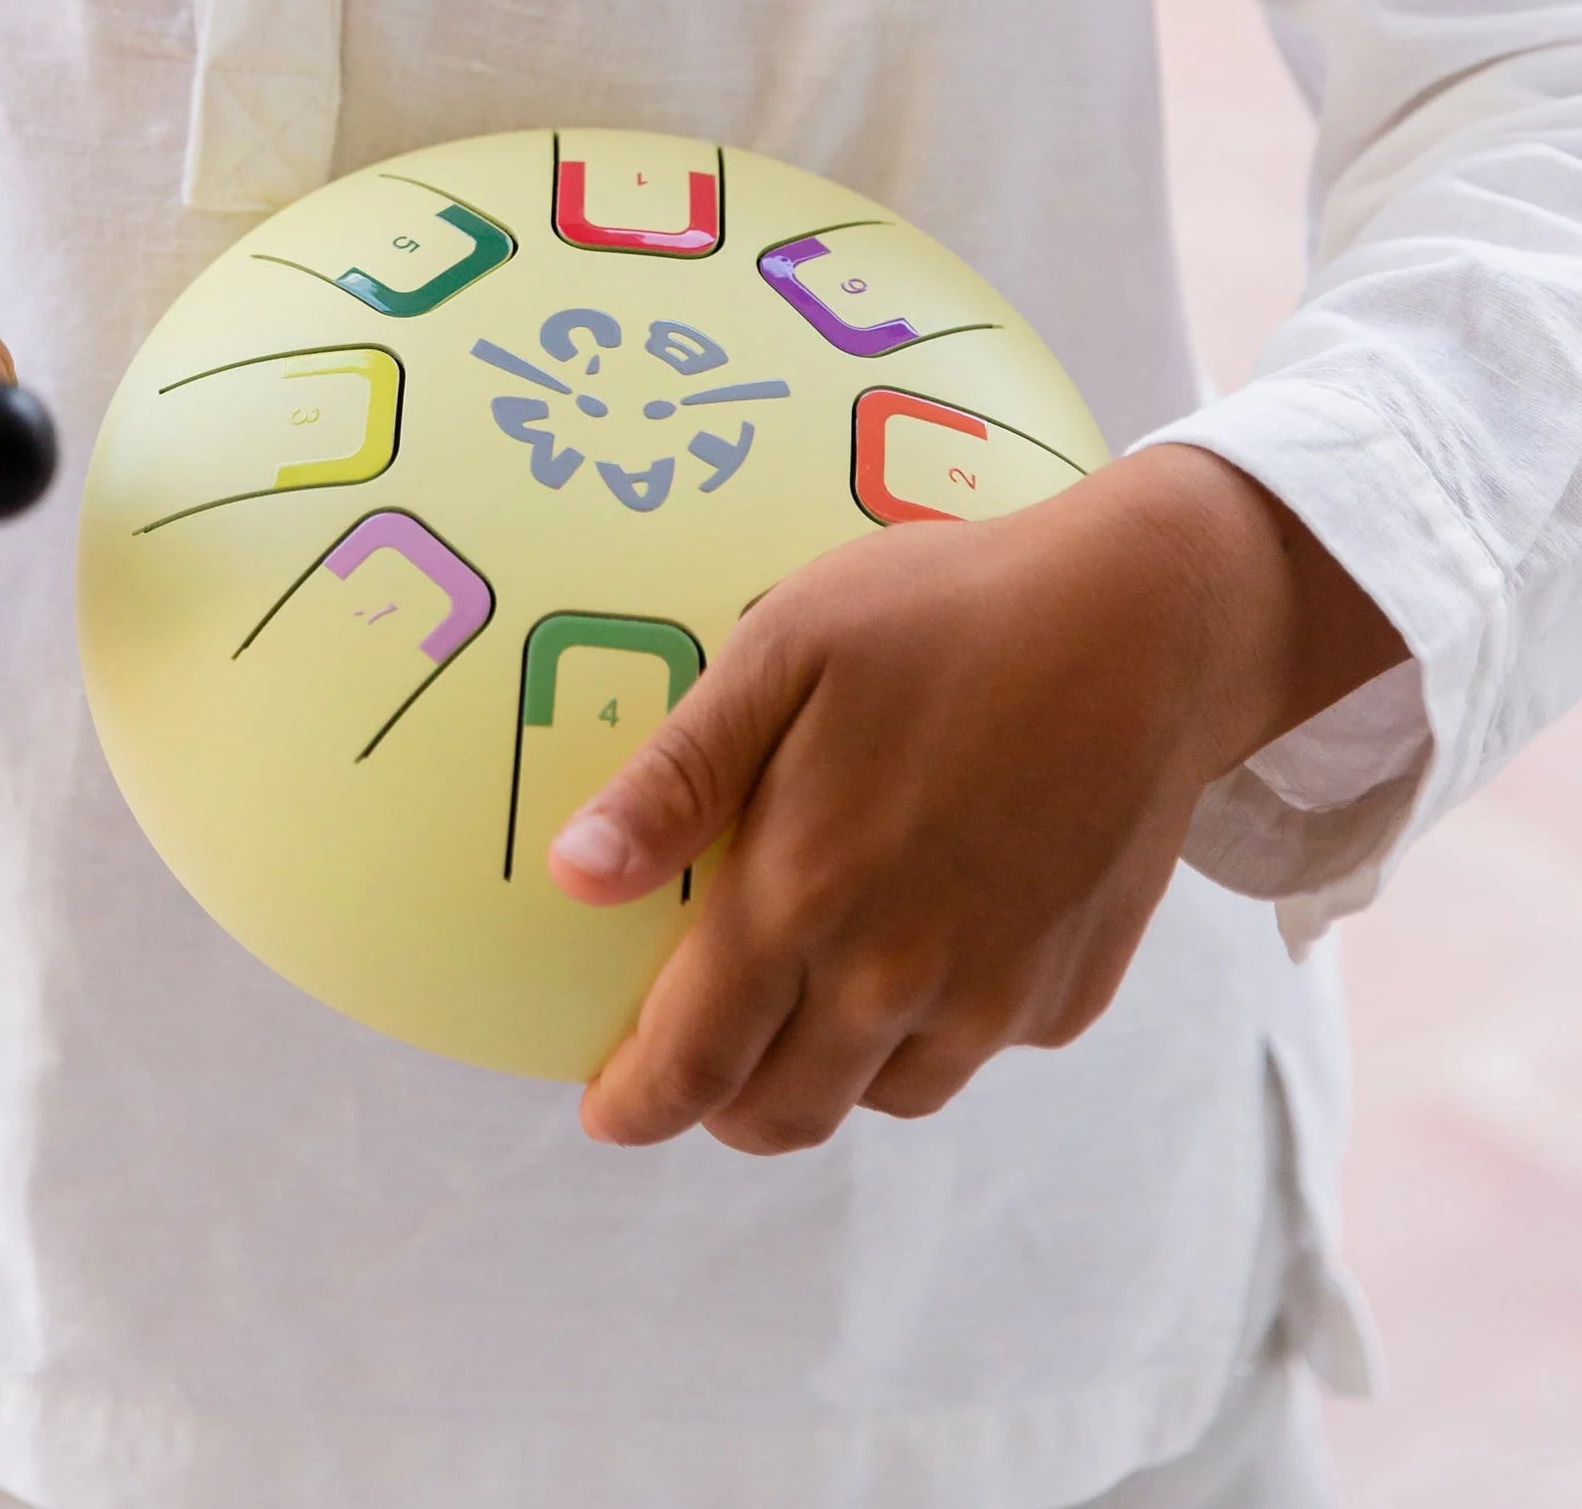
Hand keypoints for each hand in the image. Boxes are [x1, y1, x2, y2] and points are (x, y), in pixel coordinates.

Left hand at [548, 445, 1404, 1155]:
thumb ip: (678, 775)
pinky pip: (972, 1046)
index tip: (608, 1108)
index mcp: (806, 896)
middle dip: (721, 1102)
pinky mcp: (1069, 996)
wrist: (1147, 625)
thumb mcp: (783, 650)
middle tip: (696, 1052)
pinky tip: (929, 929)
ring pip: (880, 1094)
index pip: (694, 1061)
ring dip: (826, 1068)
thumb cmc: (944, 611)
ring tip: (807, 988)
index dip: (638, 1101)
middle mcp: (897, 977)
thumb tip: (575, 876)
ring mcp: (994, 999)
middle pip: (782, 1111)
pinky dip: (931, 1022)